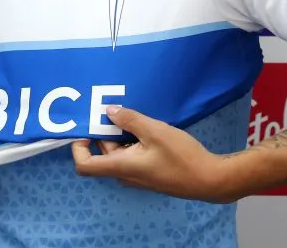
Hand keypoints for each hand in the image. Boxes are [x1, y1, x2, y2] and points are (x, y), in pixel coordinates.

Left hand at [70, 106, 233, 202]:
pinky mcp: (148, 171)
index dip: (78, 148)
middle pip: (102, 153)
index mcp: (121, 167)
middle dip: (104, 131)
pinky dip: (132, 139)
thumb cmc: (181, 156)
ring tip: (132, 113)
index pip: (85, 165)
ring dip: (121, 134)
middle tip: (112, 108)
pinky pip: (131, 154)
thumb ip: (130, 120)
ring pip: (118, 152)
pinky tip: (146, 126)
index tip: (86, 128)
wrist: (209, 179)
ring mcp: (137, 174)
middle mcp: (124, 174)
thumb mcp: (155, 131)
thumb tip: (108, 111)